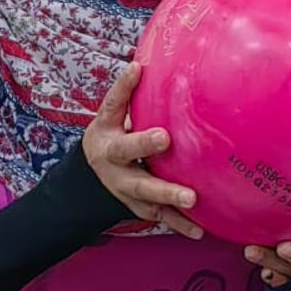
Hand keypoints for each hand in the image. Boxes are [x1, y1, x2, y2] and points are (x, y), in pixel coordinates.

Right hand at [83, 62, 203, 239]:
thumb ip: (128, 92)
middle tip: (164, 139)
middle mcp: (112, 162)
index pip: (112, 107)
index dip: (123, 88)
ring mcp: (124, 188)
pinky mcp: (139, 206)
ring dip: (168, 196)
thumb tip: (146, 60)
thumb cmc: (112, 134)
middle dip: (145, 147)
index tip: (136, 69)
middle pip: (126, 154)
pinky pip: (160, 216)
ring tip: (192, 199)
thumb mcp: (112, 115)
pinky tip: (199, 230)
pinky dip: (179, 224)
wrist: (91, 177)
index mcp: (106, 134)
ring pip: (145, 193)